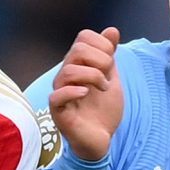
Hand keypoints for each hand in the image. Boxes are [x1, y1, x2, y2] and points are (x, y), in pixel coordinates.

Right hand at [46, 26, 122, 162]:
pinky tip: (87, 94)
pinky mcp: (58, 112)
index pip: (83, 37)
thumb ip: (109, 55)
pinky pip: (57, 95)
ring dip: (93, 76)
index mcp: (78, 64)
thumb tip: (112, 30)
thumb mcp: (112, 78)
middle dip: (100, 60)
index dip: (102, 44)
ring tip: (103, 88)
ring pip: (68, 70)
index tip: (111, 63)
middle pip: (77, 50)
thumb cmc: (103, 110)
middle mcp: (66, 75)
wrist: (101, 139)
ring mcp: (60, 92)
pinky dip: (74, 91)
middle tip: (108, 78)